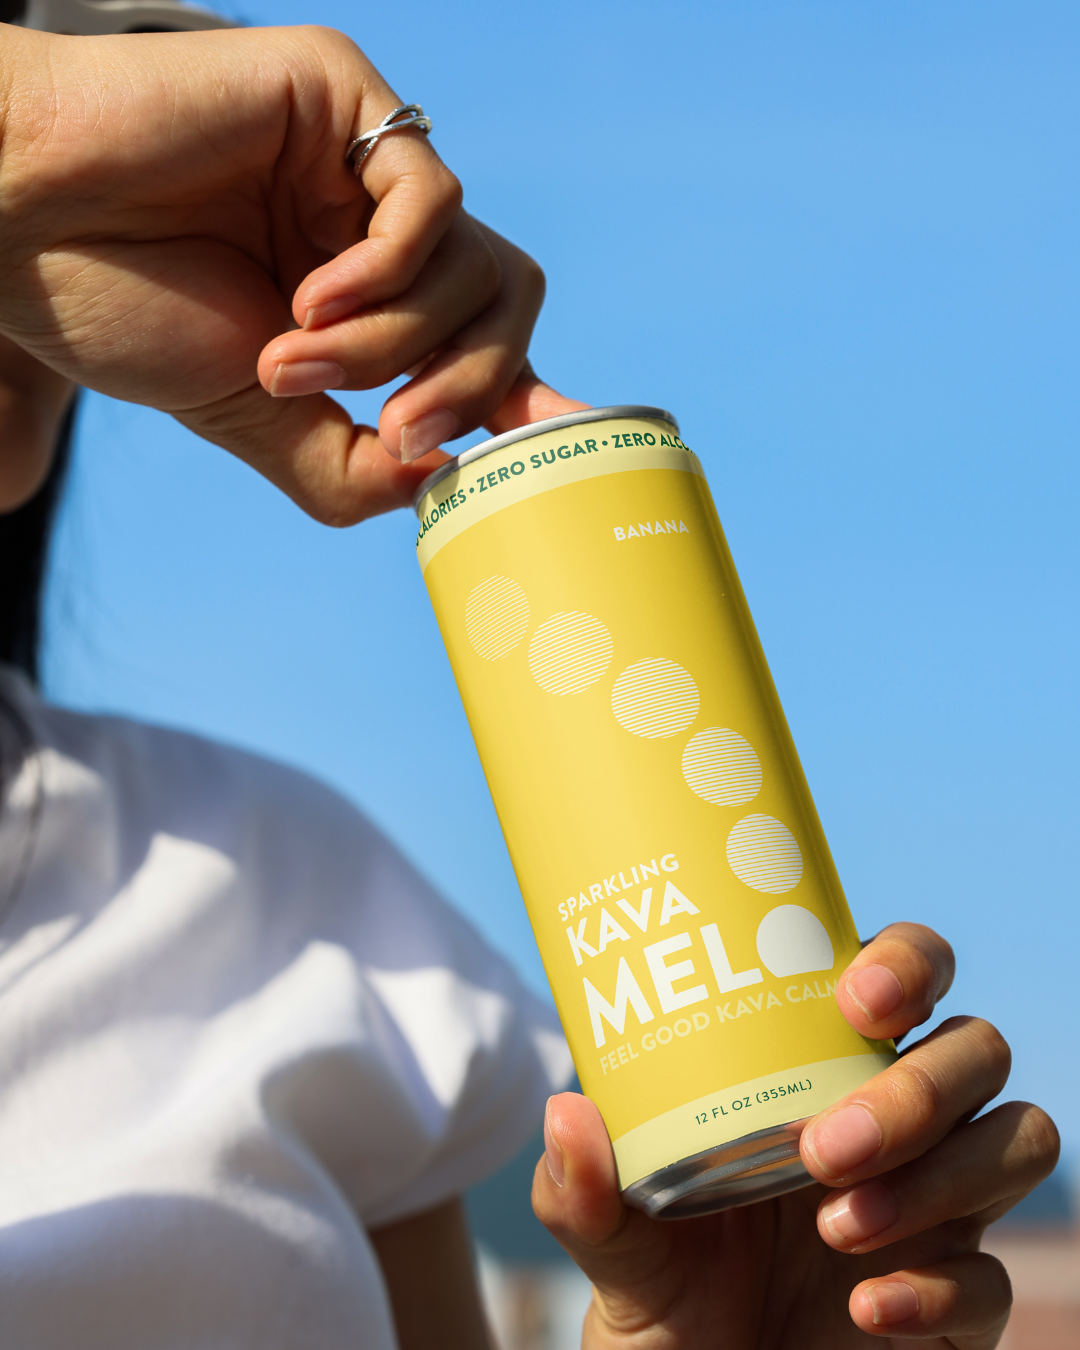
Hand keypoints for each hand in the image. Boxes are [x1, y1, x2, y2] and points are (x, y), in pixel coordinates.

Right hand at [0, 26, 585, 521]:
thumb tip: (445, 473)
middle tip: (393, 429)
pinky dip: (386, 275)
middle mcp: (377, 233)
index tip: (562, 443)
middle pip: (507, 308)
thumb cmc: (124, 309)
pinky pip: (431, 200)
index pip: (484, 342)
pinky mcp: (344, 99)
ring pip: (472, 267)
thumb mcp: (258, 420)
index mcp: (365, 301)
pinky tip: (309, 297)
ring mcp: (364, 165)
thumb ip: (353, 464)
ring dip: (394, 342)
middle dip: (461, 388)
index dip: (529, 393)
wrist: (18, 226)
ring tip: (293, 358)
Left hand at [534, 924, 1058, 1348]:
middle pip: (978, 1048)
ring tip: (836, 1226)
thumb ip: (583, 1188)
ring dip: (940, 1174)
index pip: (904, 977)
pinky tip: (866, 1308)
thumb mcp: (610, 1240)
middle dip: (918, 1086)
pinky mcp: (955, 1302)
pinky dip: (939, 1289)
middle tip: (824, 1145)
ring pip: (1018, 1140)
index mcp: (819, 1073)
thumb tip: (568, 1111)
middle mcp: (893, 1126)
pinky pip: (995, 1278)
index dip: (907, 961)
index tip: (857, 997)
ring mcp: (935, 1209)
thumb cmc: (661, 1293)